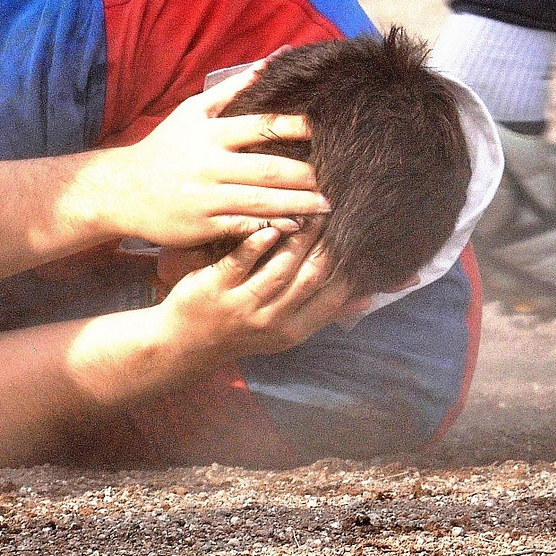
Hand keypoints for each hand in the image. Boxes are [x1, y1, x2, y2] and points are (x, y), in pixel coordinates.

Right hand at [86, 60, 329, 246]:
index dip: (294, 128)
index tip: (324, 130)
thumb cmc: (165, 147)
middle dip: (306, 176)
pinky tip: (295, 228)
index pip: (260, 127)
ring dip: (297, 205)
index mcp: (210, 134)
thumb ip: (233, 89)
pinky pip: (243, 227)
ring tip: (326, 206)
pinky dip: (270, 227)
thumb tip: (271, 61)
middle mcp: (210, 165)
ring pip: (261, 202)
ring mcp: (206, 198)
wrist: (124, 190)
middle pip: (268, 169)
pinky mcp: (203, 225)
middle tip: (337, 179)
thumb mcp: (192, 112)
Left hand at [157, 220, 355, 360]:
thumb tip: (368, 298)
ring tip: (311, 211)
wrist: (187, 345)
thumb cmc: (244, 331)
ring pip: (280, 268)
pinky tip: (272, 225)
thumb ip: (324, 313)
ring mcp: (242, 305)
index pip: (333, 296)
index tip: (358, 239)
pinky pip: (240, 262)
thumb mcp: (286, 331)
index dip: (349, 267)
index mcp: (293, 330)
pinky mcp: (215, 288)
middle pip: (310, 277)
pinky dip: (258, 243)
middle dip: (327, 245)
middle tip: (337, 214)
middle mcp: (271, 321)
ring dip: (299, 238)